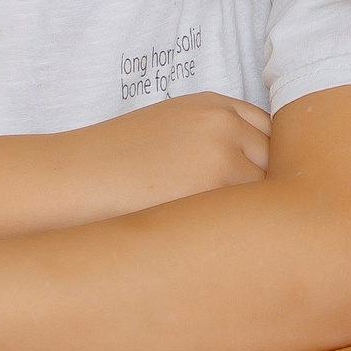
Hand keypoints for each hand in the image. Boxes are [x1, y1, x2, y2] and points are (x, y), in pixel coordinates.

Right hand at [61, 91, 269, 220]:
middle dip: (269, 189)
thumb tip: (254, 174)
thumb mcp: (170, 129)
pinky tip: (228, 245)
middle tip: (259, 222)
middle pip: (277, 159)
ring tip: (243, 240)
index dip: (267, 164)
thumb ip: (212, 138)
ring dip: (261, 213)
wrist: (74, 178)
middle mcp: (225, 123)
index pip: (271, 132)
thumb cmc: (114, 163)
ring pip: (270, 188)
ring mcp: (223, 152)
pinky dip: (247, 228)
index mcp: (214, 105)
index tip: (260, 190)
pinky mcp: (215, 185)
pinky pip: (252, 210)